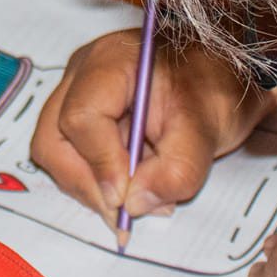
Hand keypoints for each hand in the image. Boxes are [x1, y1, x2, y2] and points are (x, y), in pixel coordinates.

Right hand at [30, 28, 274, 239]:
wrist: (222, 76)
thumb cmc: (216, 87)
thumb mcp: (209, 128)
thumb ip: (178, 168)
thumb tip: (134, 204)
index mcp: (110, 62)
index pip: (82, 116)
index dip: (101, 163)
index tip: (128, 197)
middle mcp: (82, 76)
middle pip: (54, 140)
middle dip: (87, 184)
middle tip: (125, 214)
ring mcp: (77, 96)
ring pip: (59, 154)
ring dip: (94, 187)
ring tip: (143, 199)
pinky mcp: (84, 120)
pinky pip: (74, 159)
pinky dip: (101, 183)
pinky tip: (138, 188)